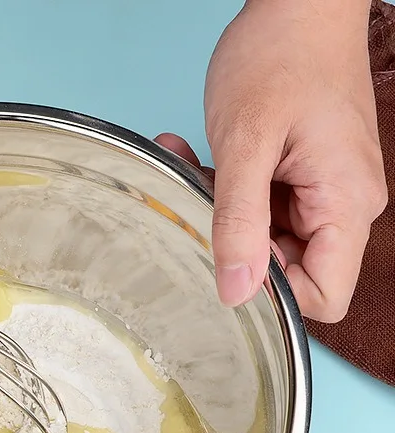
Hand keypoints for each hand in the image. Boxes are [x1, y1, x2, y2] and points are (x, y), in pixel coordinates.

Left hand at [161, 0, 386, 322]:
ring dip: (224, 213)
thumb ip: (239, 224)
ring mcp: (325, 190)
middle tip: (200, 202)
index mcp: (346, 205)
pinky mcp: (304, 176)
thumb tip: (236, 294)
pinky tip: (199, 156)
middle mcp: (345, 205)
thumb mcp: (246, 145)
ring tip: (195, 166)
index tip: (233, 258)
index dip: (276, 292)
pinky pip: (262, 207)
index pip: (326, 295)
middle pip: (291, 270)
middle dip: (238, 246)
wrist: (298, 2)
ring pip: (268, 239)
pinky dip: (228, 190)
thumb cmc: (280, 55)